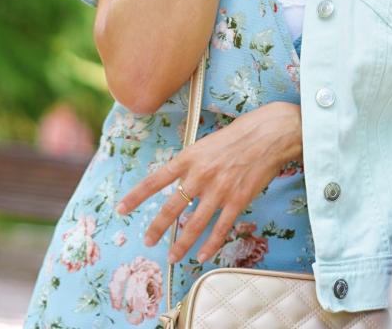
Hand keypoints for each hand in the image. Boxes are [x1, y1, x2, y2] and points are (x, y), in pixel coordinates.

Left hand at [115, 101, 301, 264]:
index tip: (121, 209)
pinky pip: (220, 229)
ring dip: (181, 244)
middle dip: (156, 228)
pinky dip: (210, 245)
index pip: (156, 179)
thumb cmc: (239, 134)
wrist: (270, 133)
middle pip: (171, 208)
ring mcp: (219, 190)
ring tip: (172, 257)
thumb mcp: (207, 142)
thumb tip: (178, 181)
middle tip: (147, 240)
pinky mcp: (237, 200)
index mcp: (190, 157)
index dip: (137, 196)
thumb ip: (191, 162)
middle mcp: (200, 175)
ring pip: (194, 225)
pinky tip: (202, 255)